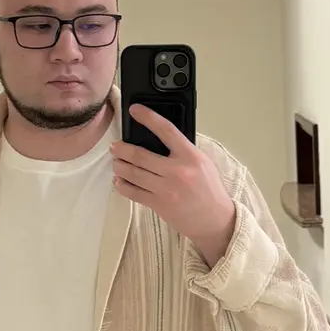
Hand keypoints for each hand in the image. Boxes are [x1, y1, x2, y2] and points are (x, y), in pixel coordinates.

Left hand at [111, 104, 235, 266]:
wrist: (214, 220)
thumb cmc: (209, 189)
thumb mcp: (203, 163)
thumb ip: (183, 150)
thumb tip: (159, 138)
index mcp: (190, 157)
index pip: (166, 130)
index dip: (148, 118)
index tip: (135, 110)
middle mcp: (177, 171)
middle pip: (140, 155)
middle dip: (122, 149)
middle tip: (115, 146)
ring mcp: (166, 189)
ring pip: (133, 173)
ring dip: (119, 166)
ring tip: (116, 162)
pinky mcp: (158, 204)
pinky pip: (133, 192)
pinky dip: (122, 185)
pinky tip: (119, 180)